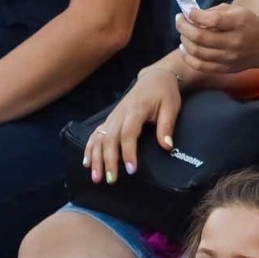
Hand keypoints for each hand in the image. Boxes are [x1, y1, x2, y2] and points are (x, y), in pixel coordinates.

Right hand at [84, 66, 181, 184]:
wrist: (154, 78)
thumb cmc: (164, 93)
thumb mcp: (171, 107)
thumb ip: (166, 127)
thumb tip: (166, 146)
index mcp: (136, 110)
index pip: (128, 133)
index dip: (128, 152)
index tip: (131, 169)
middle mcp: (120, 114)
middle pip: (110, 139)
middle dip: (108, 161)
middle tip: (110, 179)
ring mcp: (112, 117)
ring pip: (100, 138)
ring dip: (96, 158)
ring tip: (96, 177)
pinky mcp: (110, 119)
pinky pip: (96, 134)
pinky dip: (89, 148)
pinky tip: (87, 163)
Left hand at [175, 5, 258, 74]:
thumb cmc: (249, 24)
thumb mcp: (237, 10)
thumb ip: (215, 12)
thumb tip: (191, 16)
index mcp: (238, 23)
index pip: (212, 20)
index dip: (195, 15)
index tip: (187, 12)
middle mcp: (233, 42)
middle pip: (200, 37)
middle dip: (183, 28)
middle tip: (179, 21)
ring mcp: (228, 58)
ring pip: (197, 53)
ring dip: (184, 42)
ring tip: (183, 34)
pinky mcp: (225, 69)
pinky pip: (201, 66)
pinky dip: (189, 58)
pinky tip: (185, 49)